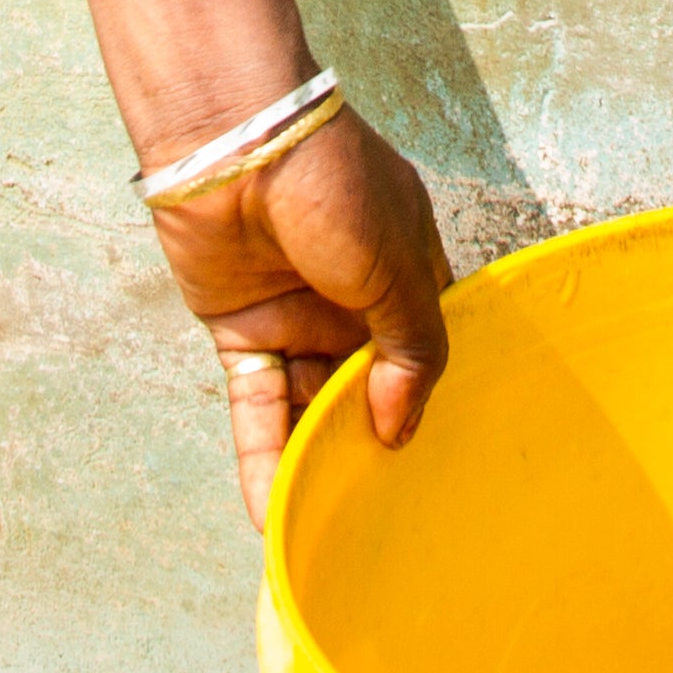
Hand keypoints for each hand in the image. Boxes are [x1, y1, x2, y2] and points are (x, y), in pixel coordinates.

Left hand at [144, 110, 451, 525]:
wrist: (237, 141)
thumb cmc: (333, 185)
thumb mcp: (397, 268)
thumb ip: (411, 351)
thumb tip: (399, 430)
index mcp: (404, 272)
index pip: (423, 352)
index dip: (425, 401)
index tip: (435, 467)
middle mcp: (351, 301)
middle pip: (365, 390)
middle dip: (370, 446)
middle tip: (381, 518)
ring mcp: (295, 318)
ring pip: (310, 406)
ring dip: (315, 461)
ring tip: (328, 531)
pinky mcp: (241, 334)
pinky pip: (255, 408)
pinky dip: (261, 456)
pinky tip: (269, 511)